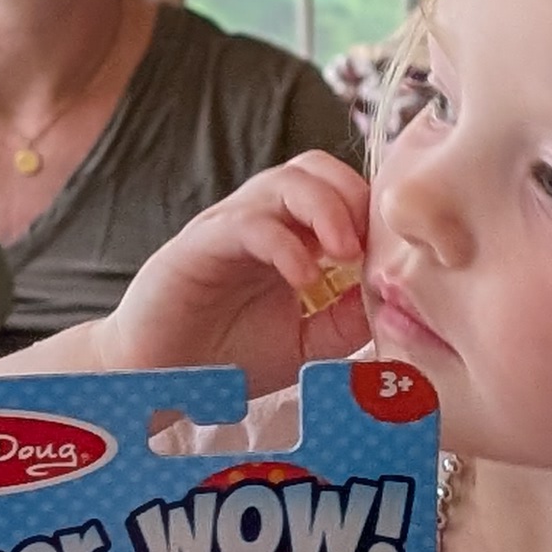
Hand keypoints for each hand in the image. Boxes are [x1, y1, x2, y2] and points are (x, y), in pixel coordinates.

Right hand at [94, 152, 374, 393]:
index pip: (337, 189)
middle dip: (351, 195)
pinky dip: (283, 243)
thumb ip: (347, 322)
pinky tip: (303, 280)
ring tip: (346, 253)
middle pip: (313, 167)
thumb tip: (393, 300)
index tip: (394, 251)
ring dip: (324, 208)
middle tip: (370, 245)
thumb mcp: (307, 345)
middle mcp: (258, 222)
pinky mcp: (197, 247)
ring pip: (281, 182)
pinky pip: (245, 223)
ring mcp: (226, 229)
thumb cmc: (226, 358)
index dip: (370, 209)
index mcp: (287, 237)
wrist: (156, 384)